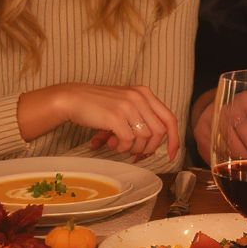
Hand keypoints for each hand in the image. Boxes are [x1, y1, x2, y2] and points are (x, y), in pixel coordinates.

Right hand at [19, 83, 178, 160]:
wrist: (72, 98)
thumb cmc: (98, 105)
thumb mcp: (124, 105)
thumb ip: (141, 120)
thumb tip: (151, 148)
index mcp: (144, 93)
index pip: (169, 118)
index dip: (174, 139)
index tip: (172, 154)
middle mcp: (139, 97)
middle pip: (159, 132)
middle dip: (149, 148)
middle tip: (135, 153)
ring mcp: (128, 106)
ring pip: (144, 138)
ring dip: (132, 148)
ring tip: (117, 145)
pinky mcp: (116, 116)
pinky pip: (128, 141)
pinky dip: (121, 147)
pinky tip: (110, 143)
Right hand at [193, 89, 246, 161]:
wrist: (217, 111)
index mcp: (246, 99)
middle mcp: (227, 105)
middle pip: (244, 133)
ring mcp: (212, 118)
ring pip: (230, 145)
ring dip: (243, 160)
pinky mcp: (200, 132)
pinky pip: (216, 152)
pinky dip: (227, 163)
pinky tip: (235, 168)